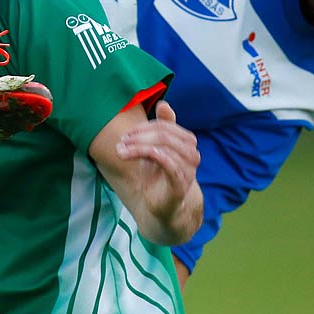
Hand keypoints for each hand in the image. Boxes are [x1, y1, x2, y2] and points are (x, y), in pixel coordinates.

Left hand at [114, 101, 200, 222]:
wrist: (163, 210)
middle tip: (121, 142)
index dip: (144, 126)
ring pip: (165, 146)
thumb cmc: (159, 178)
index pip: (166, 125)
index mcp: (186, 144)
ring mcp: (188, 171)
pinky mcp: (180, 185)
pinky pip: (168, 163)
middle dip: (139, 135)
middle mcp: (191, 156)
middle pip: (165, 134)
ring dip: (138, 145)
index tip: (126, 135)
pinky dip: (149, 154)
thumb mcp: (156, 150)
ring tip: (121, 151)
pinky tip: (130, 155)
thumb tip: (164, 103)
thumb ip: (162, 129)